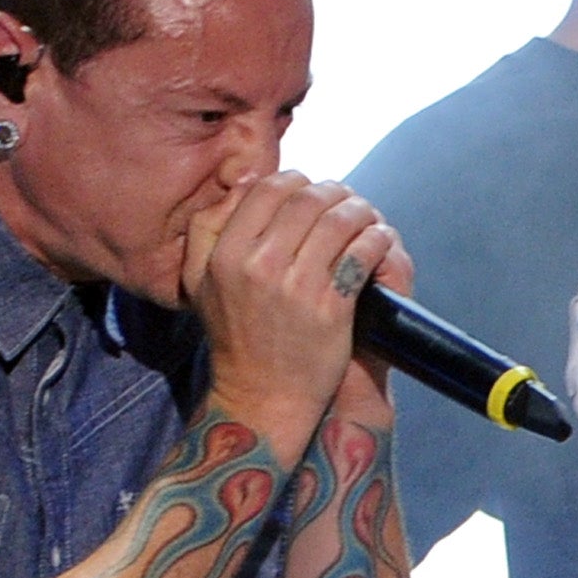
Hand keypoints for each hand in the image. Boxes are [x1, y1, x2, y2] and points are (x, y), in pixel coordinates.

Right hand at [183, 171, 398, 455]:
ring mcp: (297, 287)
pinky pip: (362, 252)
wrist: (262, 397)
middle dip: (334, 192)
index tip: (310, 189)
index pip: (268, 189)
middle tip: (345, 200)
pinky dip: (376, 238)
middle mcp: (259, 266)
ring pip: (340, 220)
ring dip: (360, 210)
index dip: (297, 181)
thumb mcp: (199, 282)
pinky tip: (378, 239)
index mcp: (226, 254)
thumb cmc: (235, 336)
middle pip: (308, 199)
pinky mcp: (331, 308)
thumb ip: (207, 229)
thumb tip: (243, 181)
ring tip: (366, 217)